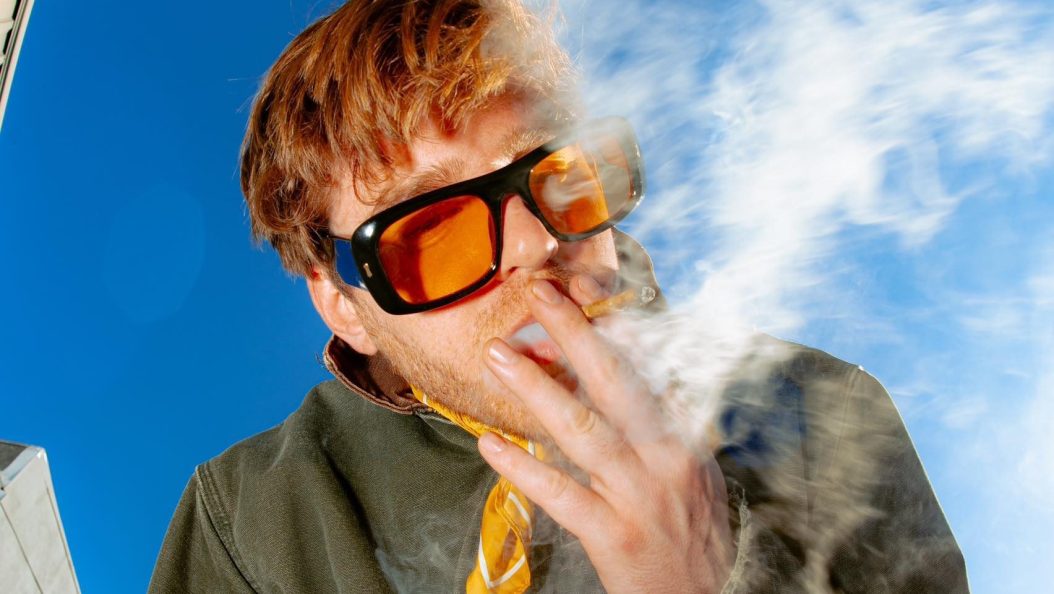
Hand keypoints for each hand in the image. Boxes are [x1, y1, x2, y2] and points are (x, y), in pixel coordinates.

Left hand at [479, 276, 733, 593]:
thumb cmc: (694, 530)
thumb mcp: (694, 466)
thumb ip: (663, 419)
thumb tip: (634, 368)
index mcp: (683, 434)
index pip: (646, 367)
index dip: (608, 325)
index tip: (575, 291)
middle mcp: (665, 457)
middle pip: (616, 382)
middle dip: (574, 333)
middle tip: (537, 294)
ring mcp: (639, 495)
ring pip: (584, 430)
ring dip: (537, 388)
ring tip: (497, 356)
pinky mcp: (614, 534)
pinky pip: (562, 495)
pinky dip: (523, 469)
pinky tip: (490, 446)